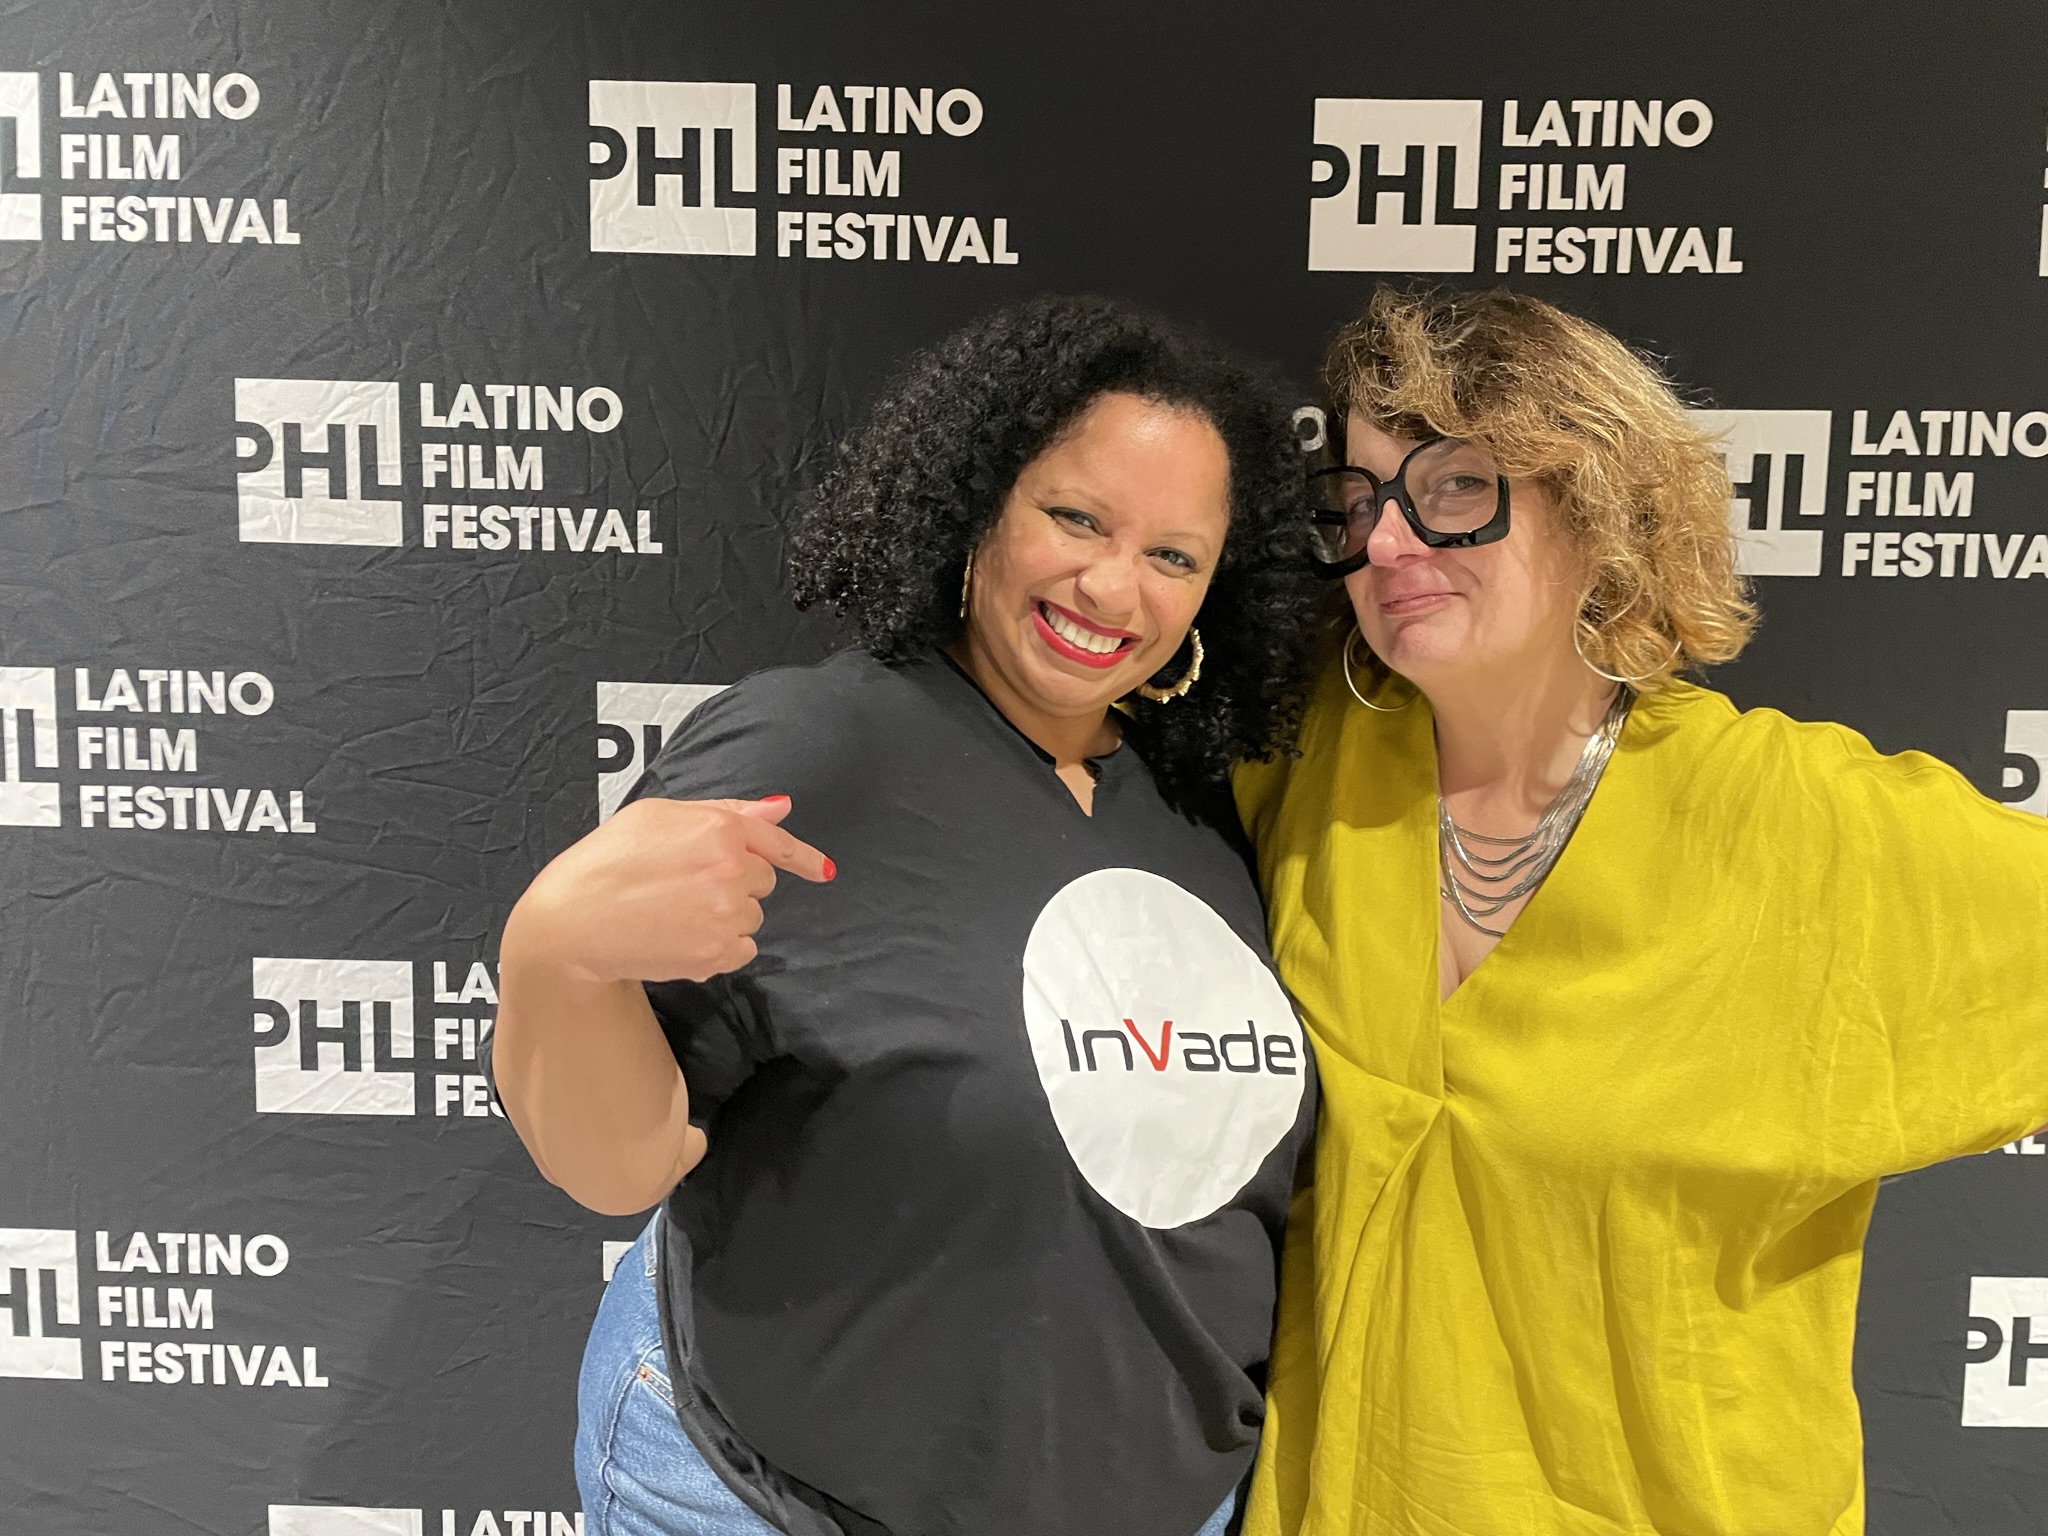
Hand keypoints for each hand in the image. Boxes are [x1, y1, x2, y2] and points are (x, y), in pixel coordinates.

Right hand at [513, 795, 833, 985]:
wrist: (570, 922)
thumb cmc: (605, 861)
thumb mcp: (658, 814)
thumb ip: (726, 810)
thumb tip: (780, 809)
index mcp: (719, 829)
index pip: (776, 843)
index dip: (804, 858)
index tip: (825, 871)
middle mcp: (732, 870)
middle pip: (761, 881)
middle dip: (735, 882)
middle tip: (684, 884)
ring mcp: (727, 914)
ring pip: (751, 917)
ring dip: (726, 916)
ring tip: (675, 911)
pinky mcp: (717, 953)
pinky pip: (742, 949)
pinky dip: (720, 947)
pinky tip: (680, 936)